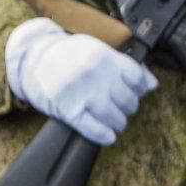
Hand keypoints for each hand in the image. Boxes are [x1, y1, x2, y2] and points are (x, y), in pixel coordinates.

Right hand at [4, 18, 156, 146]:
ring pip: (115, 116)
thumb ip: (126, 65)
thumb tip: (151, 84)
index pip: (138, 79)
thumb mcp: (99, 49)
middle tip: (123, 106)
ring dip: (119, 122)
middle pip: (128, 100)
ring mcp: (82, 93)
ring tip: (115, 120)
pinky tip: (108, 135)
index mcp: (106, 57)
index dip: (140, 88)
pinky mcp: (67, 110)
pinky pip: (92, 128)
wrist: (33, 56)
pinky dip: (103, 135)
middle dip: (128, 106)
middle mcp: (96, 75)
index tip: (135, 91)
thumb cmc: (70, 53)